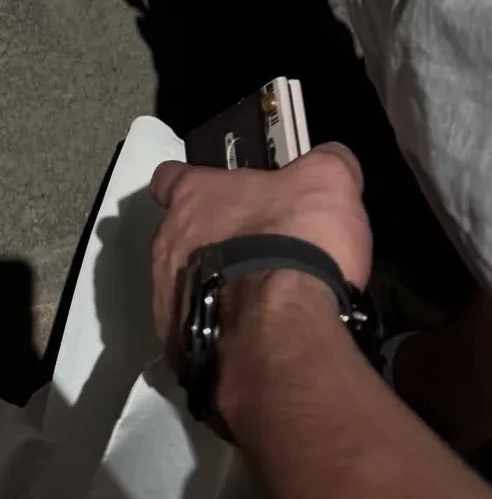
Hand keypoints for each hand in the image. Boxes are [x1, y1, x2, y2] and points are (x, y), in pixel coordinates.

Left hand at [148, 143, 372, 351]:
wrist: (280, 324)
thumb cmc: (294, 239)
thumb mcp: (327, 182)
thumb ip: (325, 164)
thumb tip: (333, 158)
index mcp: (194, 197)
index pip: (171, 177)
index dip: (190, 183)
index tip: (212, 193)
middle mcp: (167, 240)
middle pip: (178, 234)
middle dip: (209, 242)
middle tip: (252, 253)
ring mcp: (166, 293)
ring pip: (183, 282)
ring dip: (211, 285)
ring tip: (255, 300)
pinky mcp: (176, 340)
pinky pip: (192, 328)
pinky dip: (215, 328)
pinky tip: (250, 333)